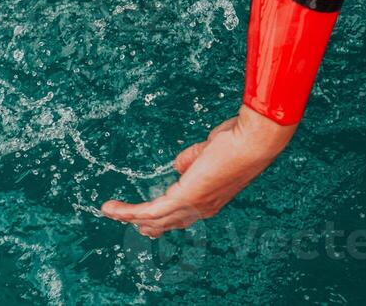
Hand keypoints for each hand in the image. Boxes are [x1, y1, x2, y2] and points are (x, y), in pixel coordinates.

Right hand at [101, 105, 296, 237]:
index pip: (182, 216)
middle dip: (143, 223)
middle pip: (166, 225)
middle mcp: (202, 210)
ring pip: (153, 220)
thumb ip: (192, 161)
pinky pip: (149, 210)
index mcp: (210, 201)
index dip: (164, 217)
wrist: (255, 141)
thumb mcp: (211, 152)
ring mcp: (193, 206)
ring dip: (129, 217)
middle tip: (125, 218)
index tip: (148, 216)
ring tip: (110, 211)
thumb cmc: (240, 140)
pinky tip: (112, 208)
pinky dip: (127, 211)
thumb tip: (178, 166)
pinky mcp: (184, 197)